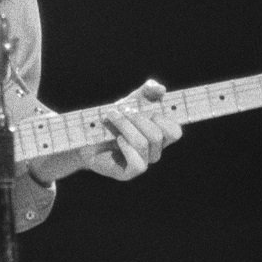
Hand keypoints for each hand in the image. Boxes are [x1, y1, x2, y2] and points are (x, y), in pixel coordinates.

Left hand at [31, 79, 175, 182]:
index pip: (175, 131)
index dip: (166, 119)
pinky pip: (138, 162)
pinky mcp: (129, 172)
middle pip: (160, 135)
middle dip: (139, 118)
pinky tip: (116, 139)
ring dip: (126, 126)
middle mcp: (154, 150)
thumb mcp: (131, 100)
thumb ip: (148, 91)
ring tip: (111, 117)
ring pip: (144, 143)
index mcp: (160, 134)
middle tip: (123, 110)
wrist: (87, 135)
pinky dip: (126, 146)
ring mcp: (143, 162)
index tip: (150, 108)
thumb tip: (161, 89)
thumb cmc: (113, 118)